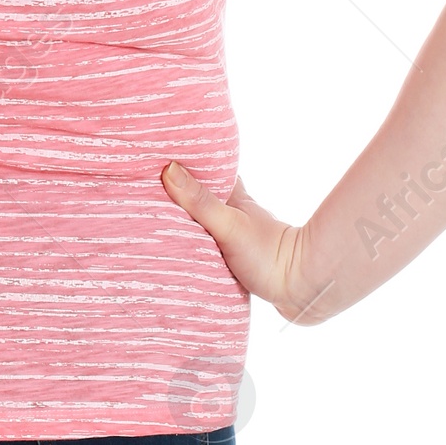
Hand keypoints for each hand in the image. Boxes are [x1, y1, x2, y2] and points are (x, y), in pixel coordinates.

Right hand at [160, 163, 333, 323]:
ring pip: (201, 221)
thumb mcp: (229, 225)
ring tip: (152, 214)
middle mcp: (234, 212)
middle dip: (178, 192)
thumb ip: (200, 201)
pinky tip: (176, 246)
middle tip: (148, 186)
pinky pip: (204, 244)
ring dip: (182, 219)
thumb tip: (169, 169)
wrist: (298, 287)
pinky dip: (191, 242)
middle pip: (200, 196)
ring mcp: (233, 235)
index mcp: (235, 196)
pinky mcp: (232, 259)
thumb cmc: (268, 254)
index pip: (207, 170)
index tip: (158, 157)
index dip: (186, 163)